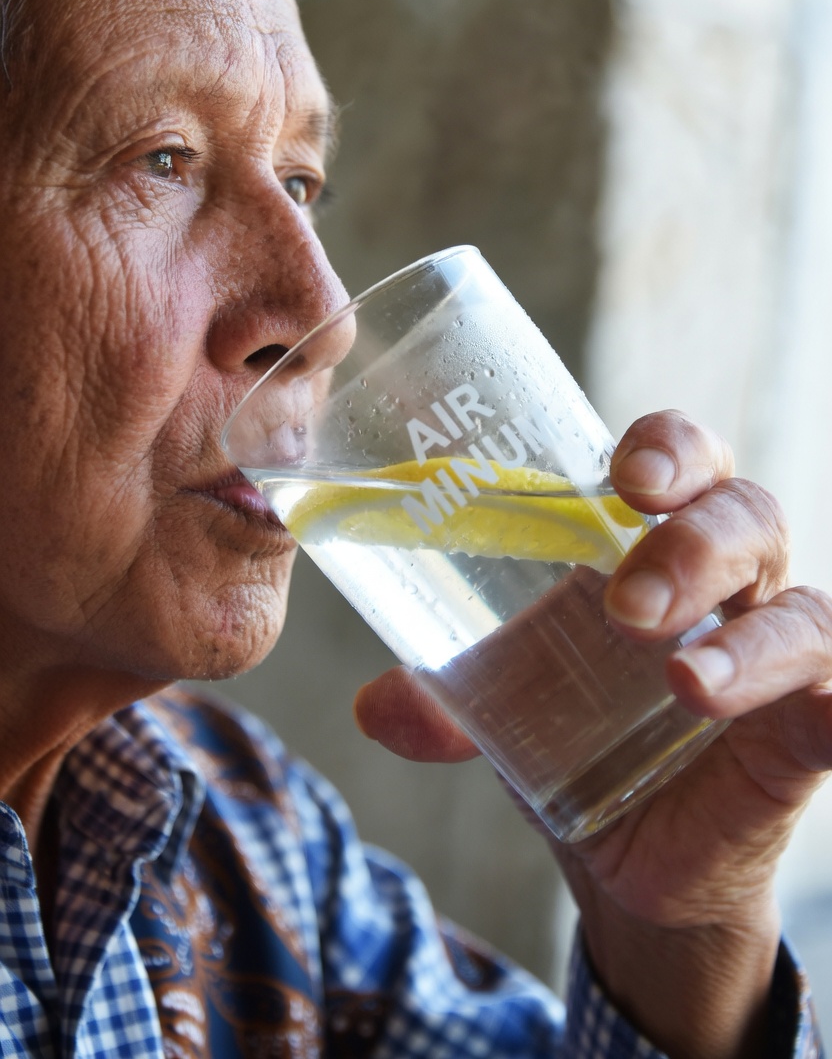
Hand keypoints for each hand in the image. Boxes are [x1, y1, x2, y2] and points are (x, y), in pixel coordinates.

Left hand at [354, 410, 831, 1058]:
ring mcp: (772, 649)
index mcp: (651, 538)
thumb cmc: (569, 726)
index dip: (667, 445)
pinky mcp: (802, 728)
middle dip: (693, 542)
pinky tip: (780, 706)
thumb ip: (443, 696)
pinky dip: (816, 689)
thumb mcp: (500, 699)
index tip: (622, 469)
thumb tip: (374, 710)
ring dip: (742, 637)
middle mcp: (727, 579)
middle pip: (745, 514)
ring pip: (798, 607)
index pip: (681, 457)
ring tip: (678, 679)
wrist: (624, 848)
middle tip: (625, 600)